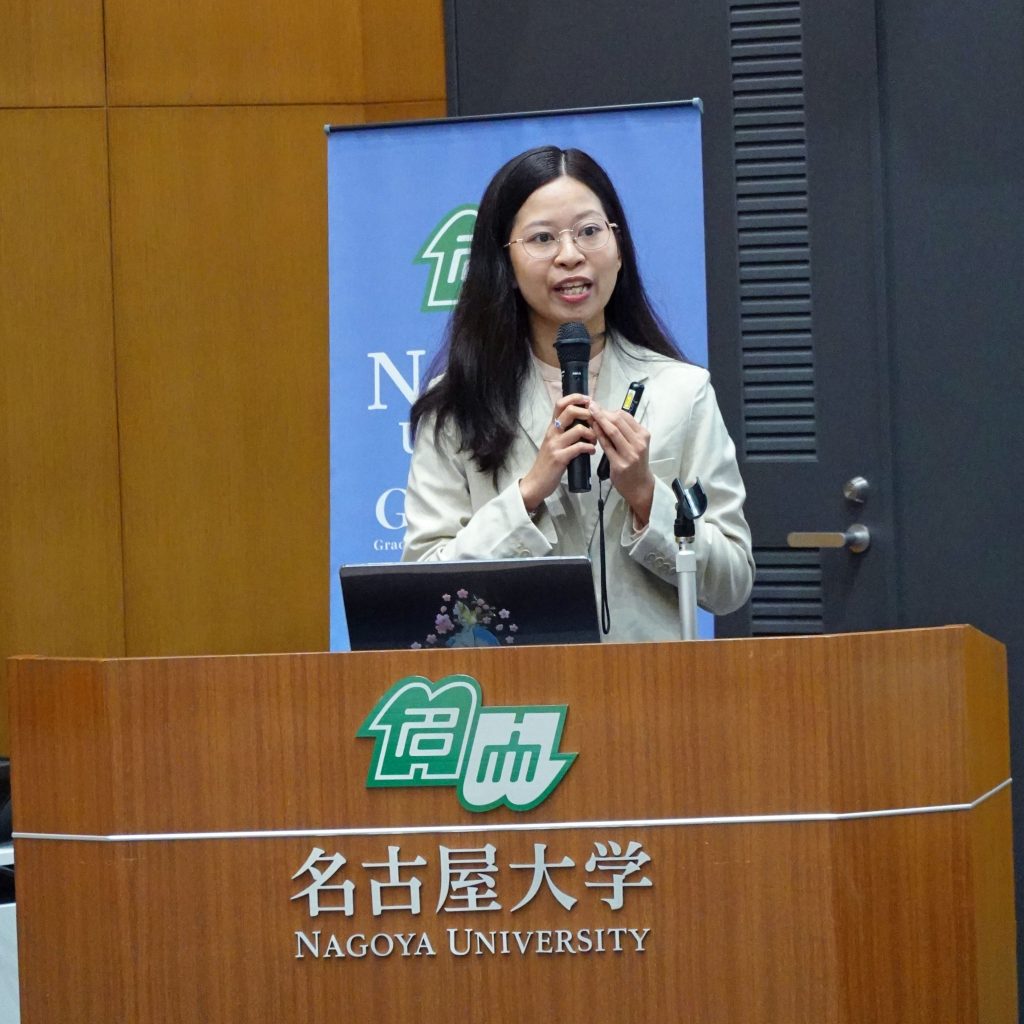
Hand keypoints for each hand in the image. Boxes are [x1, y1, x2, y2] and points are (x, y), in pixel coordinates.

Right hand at [519, 393, 595, 512]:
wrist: (536, 483)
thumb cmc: (548, 463)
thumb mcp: (555, 443)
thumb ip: (565, 432)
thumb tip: (584, 423)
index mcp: (552, 427)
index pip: (560, 404)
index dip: (576, 398)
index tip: (589, 401)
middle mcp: (552, 433)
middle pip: (570, 411)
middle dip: (588, 413)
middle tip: (596, 422)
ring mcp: (555, 445)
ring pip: (578, 429)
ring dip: (592, 433)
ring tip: (595, 440)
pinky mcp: (559, 458)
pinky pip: (579, 447)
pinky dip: (590, 448)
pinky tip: (592, 451)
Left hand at [589, 399, 654, 525]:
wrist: (640, 486)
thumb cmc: (636, 463)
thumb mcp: (636, 444)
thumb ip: (625, 431)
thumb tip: (606, 415)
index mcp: (644, 435)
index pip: (625, 416)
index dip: (610, 410)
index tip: (598, 407)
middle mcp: (639, 443)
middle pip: (618, 420)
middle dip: (602, 412)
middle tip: (590, 406)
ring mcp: (630, 454)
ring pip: (612, 431)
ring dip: (599, 420)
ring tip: (588, 414)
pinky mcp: (620, 464)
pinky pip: (606, 445)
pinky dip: (598, 435)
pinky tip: (591, 430)